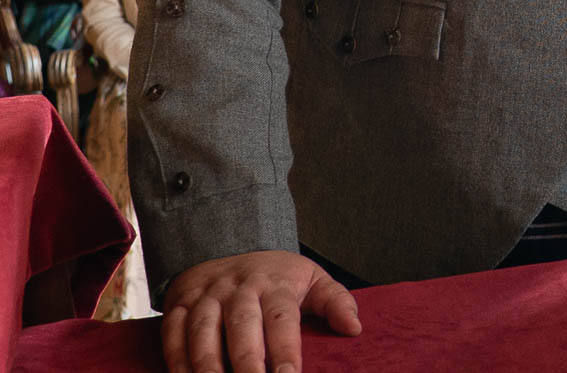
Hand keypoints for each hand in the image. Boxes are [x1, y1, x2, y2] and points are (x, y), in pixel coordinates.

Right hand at [161, 250, 360, 372]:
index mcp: (275, 284)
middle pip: (242, 327)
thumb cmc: (277, 276)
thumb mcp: (312, 279)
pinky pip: (172, 334)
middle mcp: (238, 289)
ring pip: (203, 332)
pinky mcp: (179, 305)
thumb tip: (355, 327)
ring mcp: (206, 297)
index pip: (282, 318)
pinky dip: (176, 360)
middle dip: (247, 362)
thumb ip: (336, 301)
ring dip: (207, 365)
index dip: (285, 348)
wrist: (228, 244)